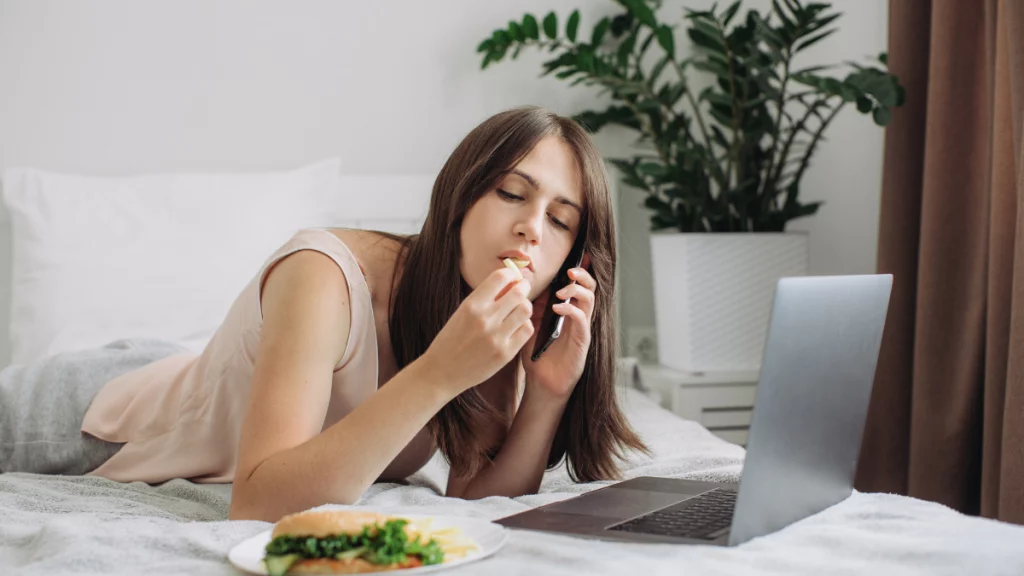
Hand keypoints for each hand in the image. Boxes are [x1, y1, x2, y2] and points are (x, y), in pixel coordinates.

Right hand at [422, 267, 533, 394]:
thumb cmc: (450, 341)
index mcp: (471, 305)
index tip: (512, 277)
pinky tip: (516, 327)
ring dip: (524, 306)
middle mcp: (485, 319)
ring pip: (526, 310)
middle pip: (518, 292)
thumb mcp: (461, 313)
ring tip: (518, 310)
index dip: (510, 274)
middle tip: (522, 290)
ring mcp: (497, 337)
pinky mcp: (506, 353)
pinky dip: (524, 325)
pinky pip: (527, 330)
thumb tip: (510, 283)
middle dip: (523, 287)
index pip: (500, 277)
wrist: (441, 372)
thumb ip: (484, 299)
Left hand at [520, 254, 595, 400]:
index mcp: (568, 311)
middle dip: (582, 276)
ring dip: (577, 290)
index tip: (581, 253)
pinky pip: (582, 320)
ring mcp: (582, 329)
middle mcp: (579, 317)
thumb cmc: (537, 356)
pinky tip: (558, 308)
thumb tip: (527, 285)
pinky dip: (571, 310)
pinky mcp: (582, 342)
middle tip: (569, 271)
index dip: (582, 269)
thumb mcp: (531, 325)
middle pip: (590, 288)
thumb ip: (534, 307)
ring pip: (590, 300)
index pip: (579, 285)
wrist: (541, 384)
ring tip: (562, 290)